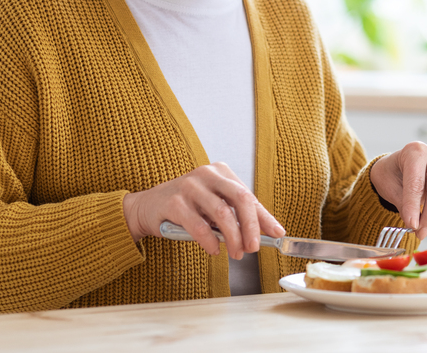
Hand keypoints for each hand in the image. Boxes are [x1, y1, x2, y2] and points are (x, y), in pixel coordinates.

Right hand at [122, 162, 283, 258]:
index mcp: (221, 172)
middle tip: (254, 247)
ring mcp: (189, 186)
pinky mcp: (173, 202)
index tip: (278, 234)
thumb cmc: (187, 207)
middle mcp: (207, 174)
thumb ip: (237, 216)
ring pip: (221, 213)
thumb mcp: (214, 206)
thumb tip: (267, 233)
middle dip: (251, 226)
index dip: (265, 217)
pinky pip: (198, 225)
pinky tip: (213, 250)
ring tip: (236, 254)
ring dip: (232, 237)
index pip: (249, 196)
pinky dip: (209, 241)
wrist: (147, 207)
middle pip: (240, 199)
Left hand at [369, 142, 426, 240]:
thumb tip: (414, 223)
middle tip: (420, 232)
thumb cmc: (390, 174)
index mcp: (415, 151)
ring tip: (423, 229)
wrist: (397, 167)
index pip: (416, 182)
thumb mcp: (388, 186)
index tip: (411, 225)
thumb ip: (402, 203)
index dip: (413, 206)